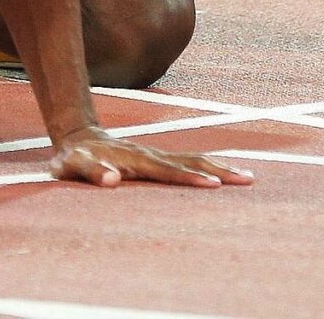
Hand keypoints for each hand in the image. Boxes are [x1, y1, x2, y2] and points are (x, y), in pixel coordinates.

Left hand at [49, 126, 251, 188]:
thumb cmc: (74, 159)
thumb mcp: (74, 167)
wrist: (79, 139)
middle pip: (192, 161)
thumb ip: (91, 173)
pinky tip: (227, 177)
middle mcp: (152, 156)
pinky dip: (211, 168)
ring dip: (222, 167)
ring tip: (249, 178)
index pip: (168, 171)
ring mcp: (158, 156)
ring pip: (195, 159)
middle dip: (220, 171)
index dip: (189, 178)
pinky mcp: (160, 161)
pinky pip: (190, 163)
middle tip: (246, 179)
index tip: (212, 185)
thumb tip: (112, 181)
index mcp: (136, 160)